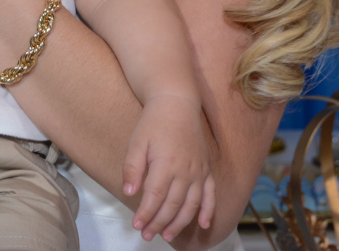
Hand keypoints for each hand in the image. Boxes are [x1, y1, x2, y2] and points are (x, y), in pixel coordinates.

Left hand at [123, 93, 214, 241]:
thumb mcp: (137, 142)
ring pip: (191, 204)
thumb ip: (132, 168)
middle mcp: (185, 170)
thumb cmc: (154, 121)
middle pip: (172, 205)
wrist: (177, 103)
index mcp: (166, 164)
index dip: (145, 214)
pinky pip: (210, 194)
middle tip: (147, 235)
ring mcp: (198, 171)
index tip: (137, 225)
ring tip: (167, 236)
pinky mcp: (206, 168)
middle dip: (159, 223)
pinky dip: (208, 211)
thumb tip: (128, 192)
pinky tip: (202, 224)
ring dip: (180, 223)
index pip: (155, 197)